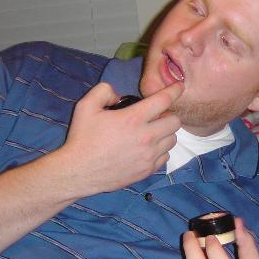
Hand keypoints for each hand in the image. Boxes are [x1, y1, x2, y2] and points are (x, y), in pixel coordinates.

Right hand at [54, 81, 182, 195]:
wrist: (79, 171)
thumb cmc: (82, 138)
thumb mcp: (86, 106)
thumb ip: (104, 90)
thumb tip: (119, 94)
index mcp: (133, 119)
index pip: (164, 100)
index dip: (175, 90)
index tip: (179, 87)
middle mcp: (146, 137)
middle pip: (175, 122)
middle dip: (168, 115)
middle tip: (156, 116)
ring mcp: (149, 156)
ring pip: (172, 140)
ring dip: (165, 133)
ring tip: (151, 133)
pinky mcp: (147, 170)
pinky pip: (165, 157)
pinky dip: (161, 150)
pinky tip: (147, 148)